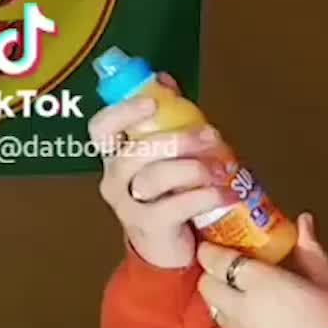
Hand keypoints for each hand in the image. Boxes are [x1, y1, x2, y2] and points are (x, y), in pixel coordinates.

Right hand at [91, 77, 233, 269]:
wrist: (167, 250)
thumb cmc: (168, 194)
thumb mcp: (166, 154)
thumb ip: (165, 117)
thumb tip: (163, 78)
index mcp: (115, 156)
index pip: (101, 129)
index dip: (121, 112)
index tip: (152, 102)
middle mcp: (115, 179)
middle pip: (135, 153)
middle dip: (177, 139)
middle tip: (211, 135)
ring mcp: (128, 205)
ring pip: (155, 178)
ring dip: (194, 168)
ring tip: (223, 168)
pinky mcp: (149, 227)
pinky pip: (175, 207)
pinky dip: (205, 196)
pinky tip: (226, 192)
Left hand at [196, 214, 327, 327]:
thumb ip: (311, 251)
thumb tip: (301, 221)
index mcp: (262, 284)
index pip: (218, 259)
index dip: (213, 248)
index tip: (221, 240)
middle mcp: (240, 311)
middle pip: (206, 285)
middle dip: (213, 273)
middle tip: (236, 267)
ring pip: (215, 311)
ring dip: (224, 299)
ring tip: (249, 296)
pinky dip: (238, 324)